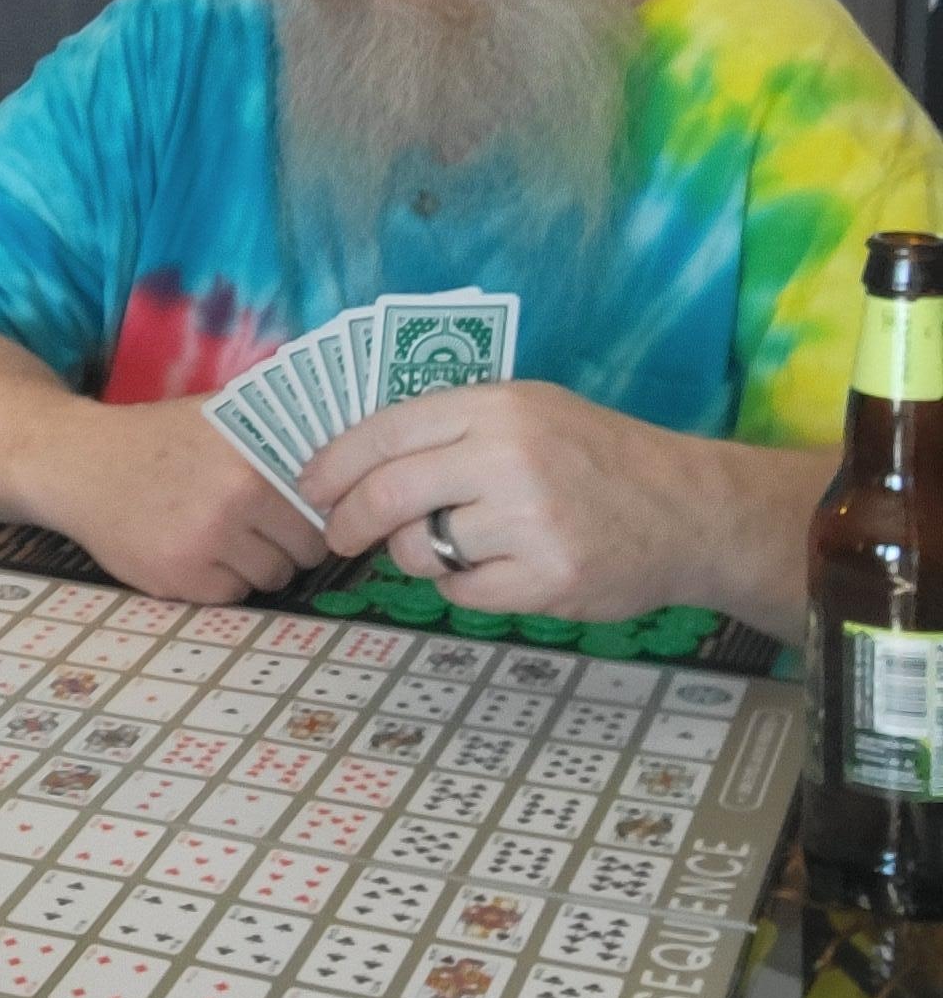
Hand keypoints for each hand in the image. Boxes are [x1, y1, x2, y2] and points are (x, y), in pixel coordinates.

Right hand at [55, 397, 320, 606]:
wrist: (81, 464)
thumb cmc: (158, 438)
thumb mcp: (220, 414)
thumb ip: (276, 432)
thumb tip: (342, 455)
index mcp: (253, 459)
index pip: (323, 509)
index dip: (317, 513)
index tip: (302, 512)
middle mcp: (234, 501)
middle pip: (305, 551)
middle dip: (291, 544)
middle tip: (263, 528)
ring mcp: (205, 544)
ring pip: (272, 578)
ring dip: (257, 565)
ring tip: (225, 538)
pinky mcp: (179, 579)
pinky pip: (231, 596)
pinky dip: (220, 581)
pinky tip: (196, 552)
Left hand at [306, 382, 712, 623]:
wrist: (687, 510)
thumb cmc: (596, 455)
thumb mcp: (528, 410)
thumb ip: (452, 426)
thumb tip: (357, 457)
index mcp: (496, 405)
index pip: (383, 430)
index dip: (333, 462)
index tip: (311, 485)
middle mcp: (508, 457)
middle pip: (387, 494)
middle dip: (348, 519)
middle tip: (338, 534)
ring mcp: (528, 521)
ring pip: (419, 548)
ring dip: (415, 554)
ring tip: (450, 543)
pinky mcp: (546, 578)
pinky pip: (462, 592)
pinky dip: (463, 587)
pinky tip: (494, 568)